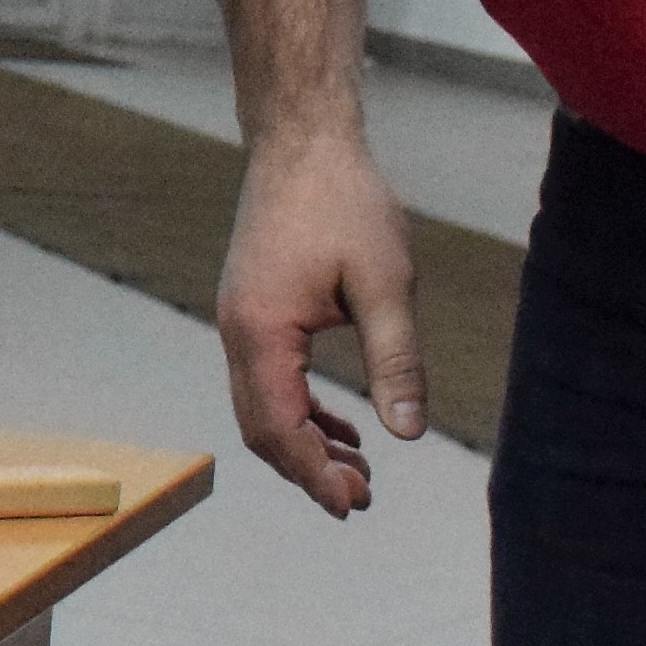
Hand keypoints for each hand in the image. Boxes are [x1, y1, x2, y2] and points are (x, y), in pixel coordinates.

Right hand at [217, 123, 424, 518]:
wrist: (303, 141)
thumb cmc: (345, 202)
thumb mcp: (385, 283)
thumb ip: (395, 361)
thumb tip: (408, 433)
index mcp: (261, 331)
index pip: (278, 426)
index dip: (313, 473)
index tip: (353, 503)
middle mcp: (237, 332)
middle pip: (260, 427)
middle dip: (308, 469)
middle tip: (362, 497)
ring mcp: (238, 320)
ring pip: (260, 407)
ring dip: (304, 442)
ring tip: (357, 468)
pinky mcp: (252, 309)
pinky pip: (267, 379)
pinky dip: (300, 410)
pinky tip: (340, 422)